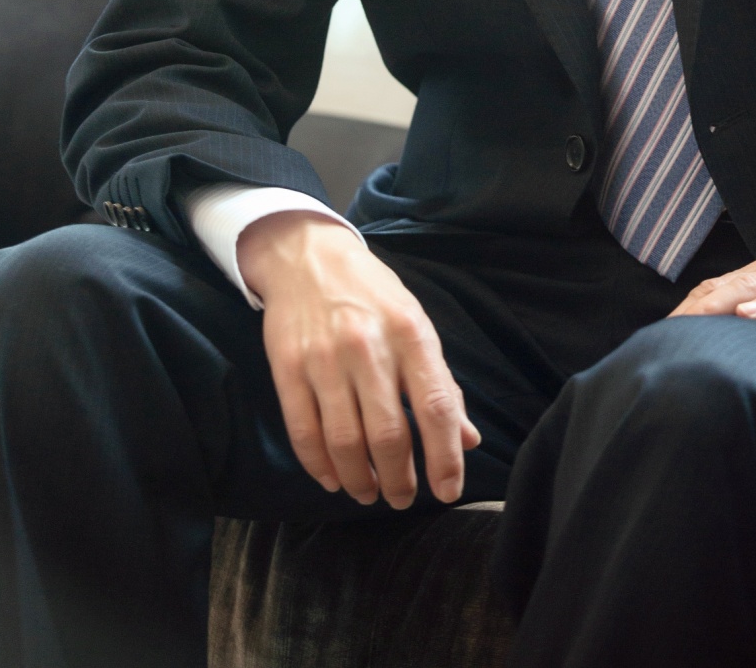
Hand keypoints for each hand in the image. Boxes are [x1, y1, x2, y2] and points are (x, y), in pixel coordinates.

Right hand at [237, 211, 479, 508]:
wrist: (307, 256)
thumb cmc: (372, 295)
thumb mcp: (415, 324)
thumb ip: (440, 382)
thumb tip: (468, 439)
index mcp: (410, 333)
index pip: (435, 406)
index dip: (444, 457)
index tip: (448, 491)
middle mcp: (369, 347)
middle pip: (389, 434)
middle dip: (399, 480)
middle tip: (402, 499)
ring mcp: (324, 359)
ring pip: (345, 441)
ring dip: (360, 480)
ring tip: (368, 493)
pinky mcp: (288, 368)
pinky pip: (304, 431)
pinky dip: (319, 466)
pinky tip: (332, 478)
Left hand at [669, 251, 755, 358]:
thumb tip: (739, 340)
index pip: (720, 288)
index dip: (690, 309)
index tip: (662, 336)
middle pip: (727, 284)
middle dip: (692, 309)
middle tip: (662, 336)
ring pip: (753, 285)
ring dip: (718, 303)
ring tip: (689, 323)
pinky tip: (749, 314)